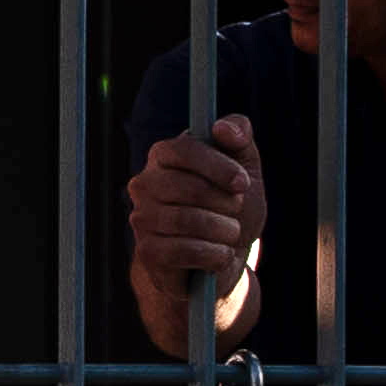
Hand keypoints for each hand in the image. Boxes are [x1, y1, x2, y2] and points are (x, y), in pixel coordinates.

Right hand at [125, 114, 266, 357]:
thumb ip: (239, 138)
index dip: (218, 166)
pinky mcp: (147, 252)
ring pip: (189, 221)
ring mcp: (142, 219)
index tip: (243, 184)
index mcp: (164, 156)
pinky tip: (218, 255)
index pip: (184, 149)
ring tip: (229, 234)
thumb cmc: (229, 207)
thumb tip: (222, 127)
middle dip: (226, 203)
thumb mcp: (244, 167)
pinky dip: (214, 255)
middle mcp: (144, 184)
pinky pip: (185, 251)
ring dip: (224, 231)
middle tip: (236, 212)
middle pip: (190, 188)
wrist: (218, 257)